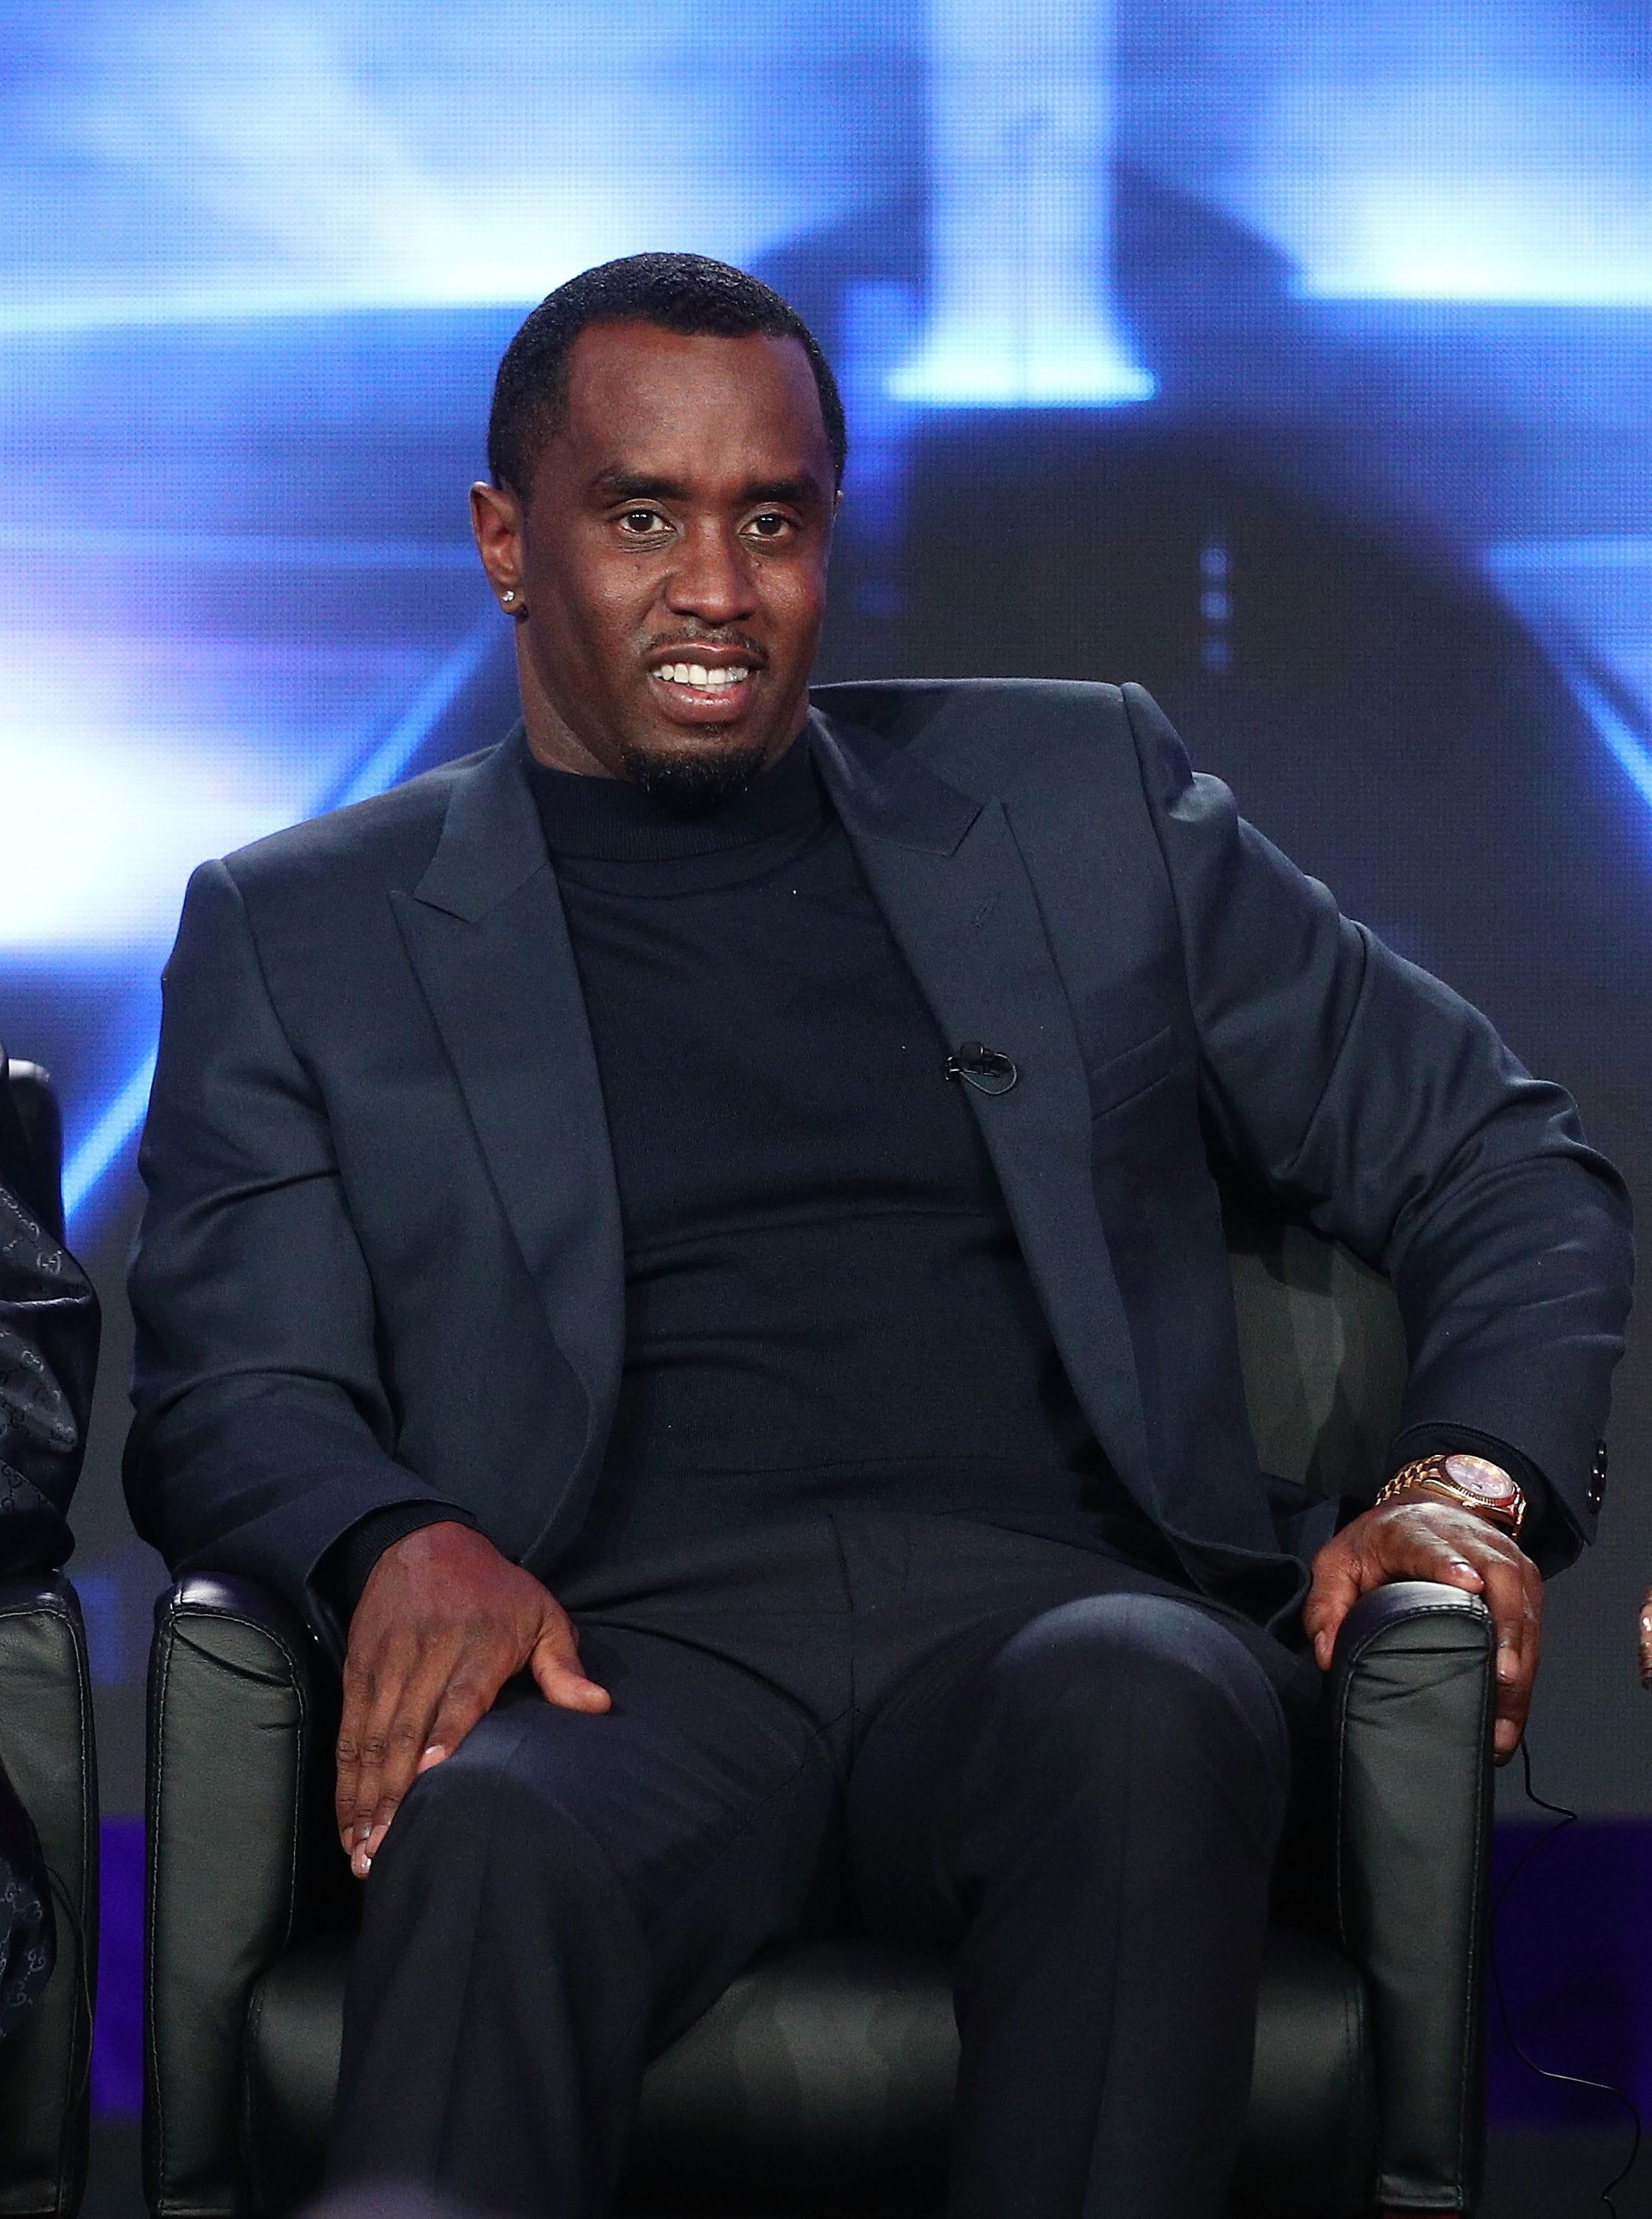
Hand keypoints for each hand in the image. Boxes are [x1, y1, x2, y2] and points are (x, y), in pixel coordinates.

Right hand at [335, 1520, 608, 1876]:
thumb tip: (599, 1706)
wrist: (425, 1541)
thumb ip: (565, 1666)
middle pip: (407, 1728)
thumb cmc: (497, 1591)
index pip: (459, 1697)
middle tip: (386, 1850)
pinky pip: (349, 1729)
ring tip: (362, 1851)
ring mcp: (387, 1662)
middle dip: (394, 1793)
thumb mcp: (542, 1614)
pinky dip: (345, 1777)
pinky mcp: (359, 1668)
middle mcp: (427, 1655)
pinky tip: (347, 1819)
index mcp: (479, 1646)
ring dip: (364, 1797)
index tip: (431, 1777)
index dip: (443, 1736)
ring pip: (372, 1736)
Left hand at [1303, 1490, 1540, 1763]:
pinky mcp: (1524, 1576)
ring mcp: (1503, 1555)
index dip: (1452, 1564)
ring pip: (1525, 1602)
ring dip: (1523, 1659)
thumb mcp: (1337, 1563)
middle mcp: (1468, 1538)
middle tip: (1504, 1678)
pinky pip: (1536, 1620)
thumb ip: (1327, 1605)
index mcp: (1414, 1532)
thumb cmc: (1378, 1542)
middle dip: (1507, 1628)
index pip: (1435, 1546)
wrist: (1421, 1508)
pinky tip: (1515, 1707)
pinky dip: (1529, 1664)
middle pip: (1500, 1576)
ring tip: (1507, 1715)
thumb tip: (1328, 1656)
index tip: (1469, 1585)